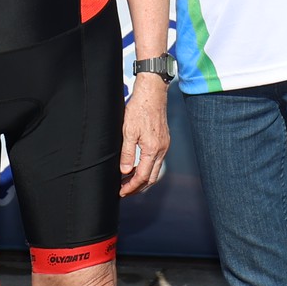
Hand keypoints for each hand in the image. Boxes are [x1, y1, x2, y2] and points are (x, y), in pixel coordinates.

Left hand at [119, 75, 169, 194]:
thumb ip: (127, 153)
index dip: (132, 187)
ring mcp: (164, 145)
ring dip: (143, 178)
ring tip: (128, 182)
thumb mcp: (128, 131)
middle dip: (138, 187)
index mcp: (153, 149)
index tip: (122, 192)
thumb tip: (125, 171)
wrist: (152, 93)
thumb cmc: (139, 109)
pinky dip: (147, 168)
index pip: (143, 176)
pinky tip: (137, 166)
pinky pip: (157, 160)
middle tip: (125, 192)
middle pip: (152, 177)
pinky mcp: (164, 140)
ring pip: (156, 170)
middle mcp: (162, 149)